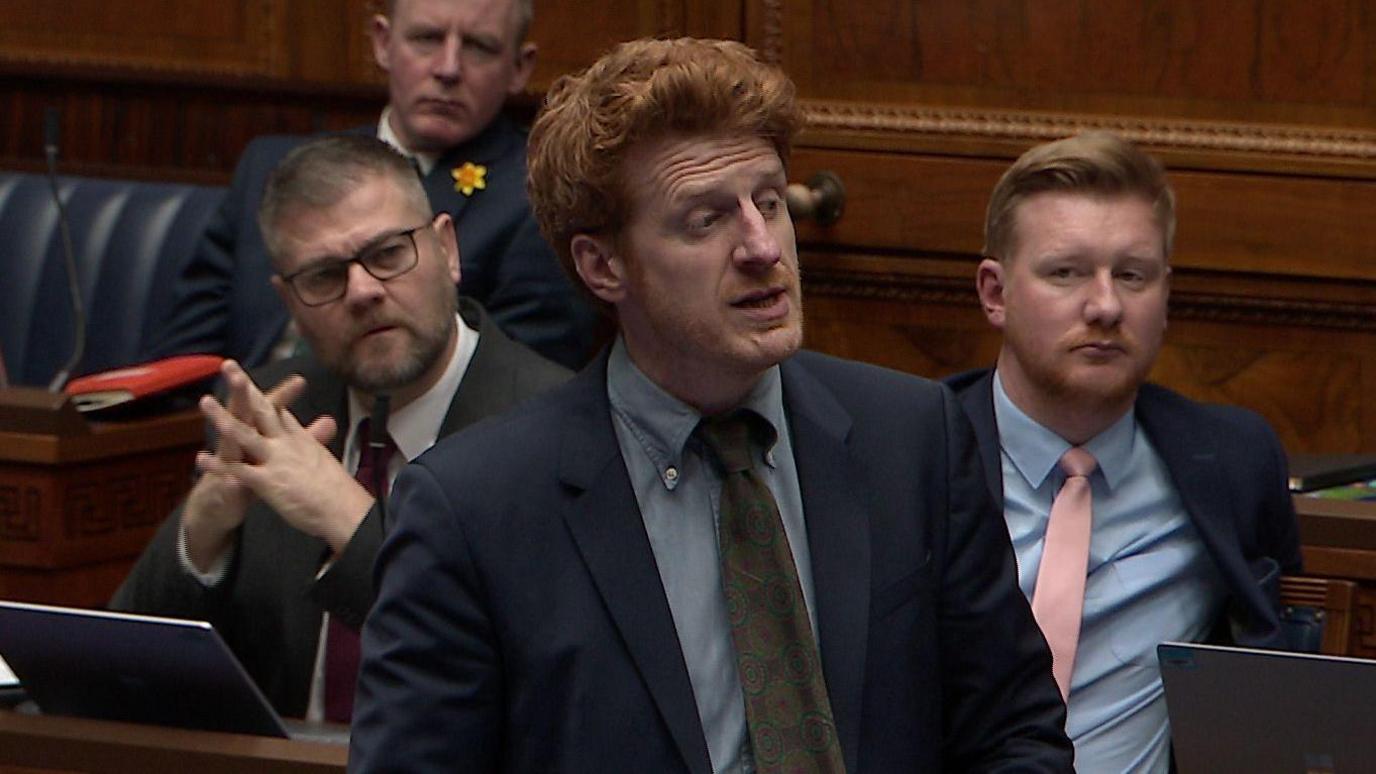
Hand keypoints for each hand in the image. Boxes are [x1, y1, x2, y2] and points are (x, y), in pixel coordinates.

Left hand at [195, 361, 372, 554]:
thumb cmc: (340, 491)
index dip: (263, 394)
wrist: (344, 509)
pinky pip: (237, 470)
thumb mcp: (326, 459)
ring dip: (222, 417)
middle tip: (229, 366)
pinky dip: (218, 464)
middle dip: (244, 387)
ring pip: (244, 433)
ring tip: (205, 401)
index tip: (249, 381)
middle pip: (262, 409)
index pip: (279, 411)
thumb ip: (319, 440)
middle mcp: (287, 444)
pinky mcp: (267, 482)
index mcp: (301, 440)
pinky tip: (201, 458)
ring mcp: (275, 460)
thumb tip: (326, 424)